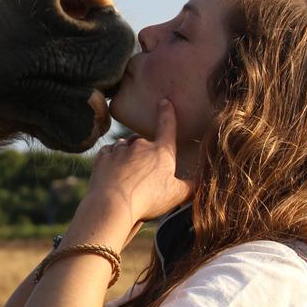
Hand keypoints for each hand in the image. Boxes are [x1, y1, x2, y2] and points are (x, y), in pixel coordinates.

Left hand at [86, 98, 195, 224]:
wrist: (113, 204)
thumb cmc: (148, 200)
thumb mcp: (177, 196)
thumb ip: (191, 186)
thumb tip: (203, 181)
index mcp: (161, 151)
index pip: (167, 126)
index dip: (167, 113)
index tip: (164, 101)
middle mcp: (140, 145)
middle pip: (142, 141)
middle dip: (143, 151)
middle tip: (143, 172)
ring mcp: (119, 150)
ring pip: (124, 145)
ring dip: (126, 154)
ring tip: (128, 175)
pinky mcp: (103, 157)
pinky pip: (108, 152)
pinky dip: (111, 159)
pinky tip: (113, 172)